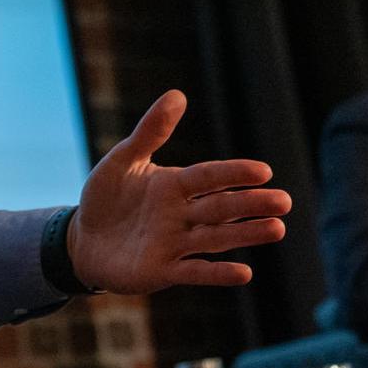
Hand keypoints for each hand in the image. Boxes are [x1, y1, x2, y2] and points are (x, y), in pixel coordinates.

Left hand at [67, 90, 292, 292]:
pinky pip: (194, 271)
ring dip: (246, 234)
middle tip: (285, 202)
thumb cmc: (106, 197)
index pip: (210, 177)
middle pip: (222, 207)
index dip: (233, 174)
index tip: (263, 171)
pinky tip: (245, 273)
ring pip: (216, 238)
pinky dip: (218, 273)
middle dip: (252, 204)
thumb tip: (177, 94)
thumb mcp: (123, 160)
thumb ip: (151, 131)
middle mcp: (182, 214)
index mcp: (175, 185)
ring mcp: (175, 243)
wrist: (82, 241)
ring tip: (278, 229)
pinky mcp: (163, 271)